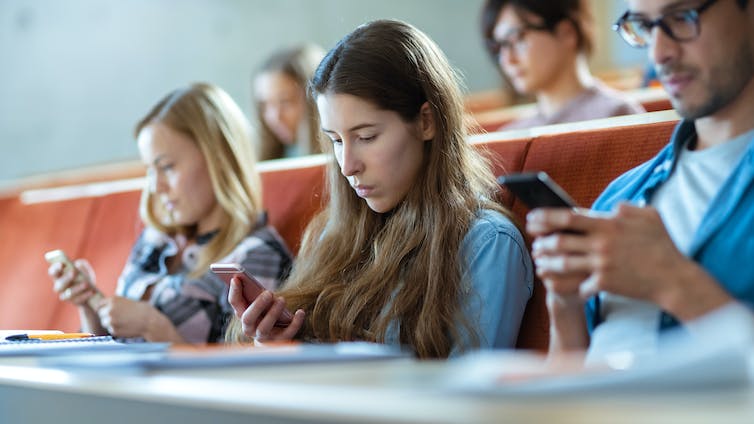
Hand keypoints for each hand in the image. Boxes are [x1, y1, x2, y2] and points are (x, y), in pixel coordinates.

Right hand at [49, 258, 98, 306]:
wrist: (90, 292)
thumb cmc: (84, 277)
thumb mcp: (84, 269)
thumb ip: (81, 265)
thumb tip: (78, 264)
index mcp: (59, 276)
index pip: (53, 272)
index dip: (55, 268)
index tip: (62, 264)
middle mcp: (59, 287)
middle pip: (59, 284)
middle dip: (66, 278)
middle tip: (74, 272)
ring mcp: (65, 295)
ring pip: (68, 294)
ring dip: (77, 288)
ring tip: (86, 284)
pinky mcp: (74, 302)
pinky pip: (77, 300)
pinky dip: (85, 295)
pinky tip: (91, 291)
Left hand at [97, 296, 160, 337]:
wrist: (150, 321)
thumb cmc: (142, 311)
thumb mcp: (127, 302)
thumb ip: (116, 304)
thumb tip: (105, 309)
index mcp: (113, 300)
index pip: (100, 304)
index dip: (103, 308)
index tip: (106, 311)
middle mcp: (109, 309)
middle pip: (101, 314)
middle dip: (107, 316)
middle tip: (118, 318)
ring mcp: (110, 320)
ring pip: (105, 323)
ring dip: (111, 323)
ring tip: (124, 322)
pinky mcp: (113, 330)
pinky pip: (111, 330)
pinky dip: (117, 330)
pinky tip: (127, 327)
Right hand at [228, 277, 304, 341]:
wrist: (271, 341)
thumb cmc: (264, 315)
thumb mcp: (259, 305)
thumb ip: (255, 295)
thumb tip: (253, 281)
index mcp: (243, 315)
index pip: (235, 303)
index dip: (234, 291)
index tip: (236, 278)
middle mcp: (249, 328)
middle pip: (248, 318)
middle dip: (257, 305)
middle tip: (268, 293)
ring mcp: (264, 336)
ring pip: (264, 327)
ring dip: (273, 313)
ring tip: (282, 299)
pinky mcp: (279, 341)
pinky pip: (287, 333)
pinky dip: (295, 322)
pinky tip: (300, 312)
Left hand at [527, 204, 727, 317]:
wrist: (675, 278)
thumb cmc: (663, 246)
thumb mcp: (651, 217)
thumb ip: (629, 208)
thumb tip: (614, 207)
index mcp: (609, 224)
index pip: (568, 217)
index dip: (546, 216)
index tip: (532, 216)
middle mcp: (602, 243)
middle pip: (560, 240)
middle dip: (541, 241)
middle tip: (534, 242)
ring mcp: (603, 264)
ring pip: (563, 263)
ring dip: (547, 263)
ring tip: (539, 262)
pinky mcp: (605, 283)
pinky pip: (579, 284)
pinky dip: (569, 284)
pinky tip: (559, 284)